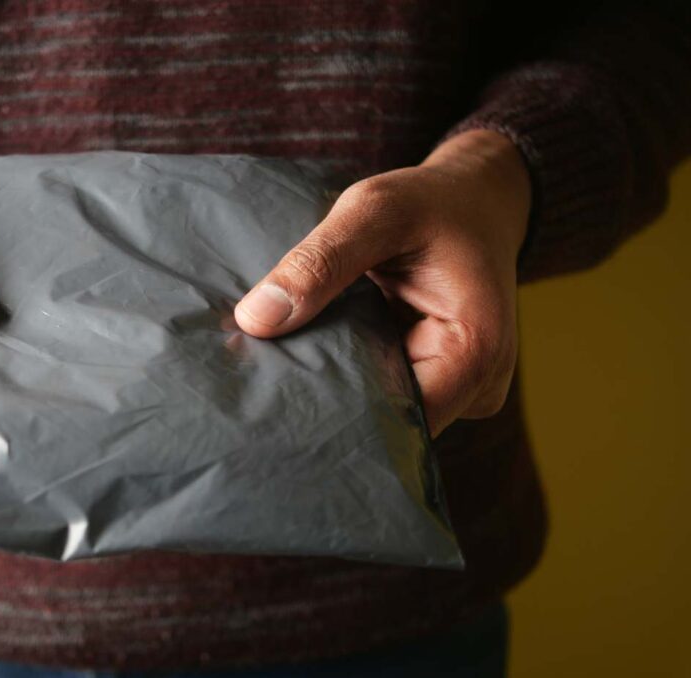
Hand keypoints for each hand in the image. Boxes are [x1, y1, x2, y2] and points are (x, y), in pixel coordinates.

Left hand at [235, 130, 530, 436]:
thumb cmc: (431, 201)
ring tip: (286, 368)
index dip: (337, 411)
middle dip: (331, 402)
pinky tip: (316, 356)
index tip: (276, 394)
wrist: (475, 200)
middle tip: (264, 384)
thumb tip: (255, 321)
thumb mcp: (373, 211)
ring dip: (341, 388)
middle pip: (392, 421)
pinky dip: (353, 374)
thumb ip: (318, 262)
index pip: (399, 417)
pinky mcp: (440, 381)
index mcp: (476, 349)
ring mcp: (462, 389)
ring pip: (387, 410)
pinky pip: (390, 391)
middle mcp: (477, 384)